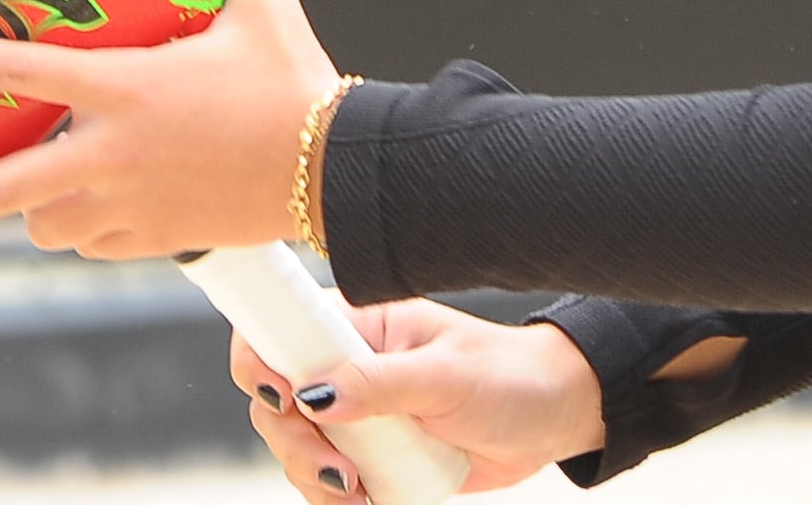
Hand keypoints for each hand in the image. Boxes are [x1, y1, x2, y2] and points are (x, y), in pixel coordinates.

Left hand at [0, 0, 339, 256]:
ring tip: (40, 171)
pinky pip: (88, 240)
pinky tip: (99, 191)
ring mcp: (127, 208)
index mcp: (125, 88)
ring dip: (28, 201)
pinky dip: (80, 220)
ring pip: (40, 222)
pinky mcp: (149, 243)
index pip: (15, 73)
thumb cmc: (296, 78)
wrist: (339, 172)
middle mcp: (111, 155)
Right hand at [234, 300, 605, 497]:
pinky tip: (365, 501)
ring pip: (296, 448)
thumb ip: (379, 382)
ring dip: (312, 477)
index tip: (282, 399)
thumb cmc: (507, 377)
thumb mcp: (446, 374)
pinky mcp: (372, 456)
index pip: (279, 329)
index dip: (258, 361)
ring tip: (357, 491)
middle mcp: (346, 367)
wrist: (553, 419)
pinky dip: (334, 499)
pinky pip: (328, 482)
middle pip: (276, 403)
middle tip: (337, 470)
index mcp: (357, 324)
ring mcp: (357, 415)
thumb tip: (314, 396)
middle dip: (293, 442)